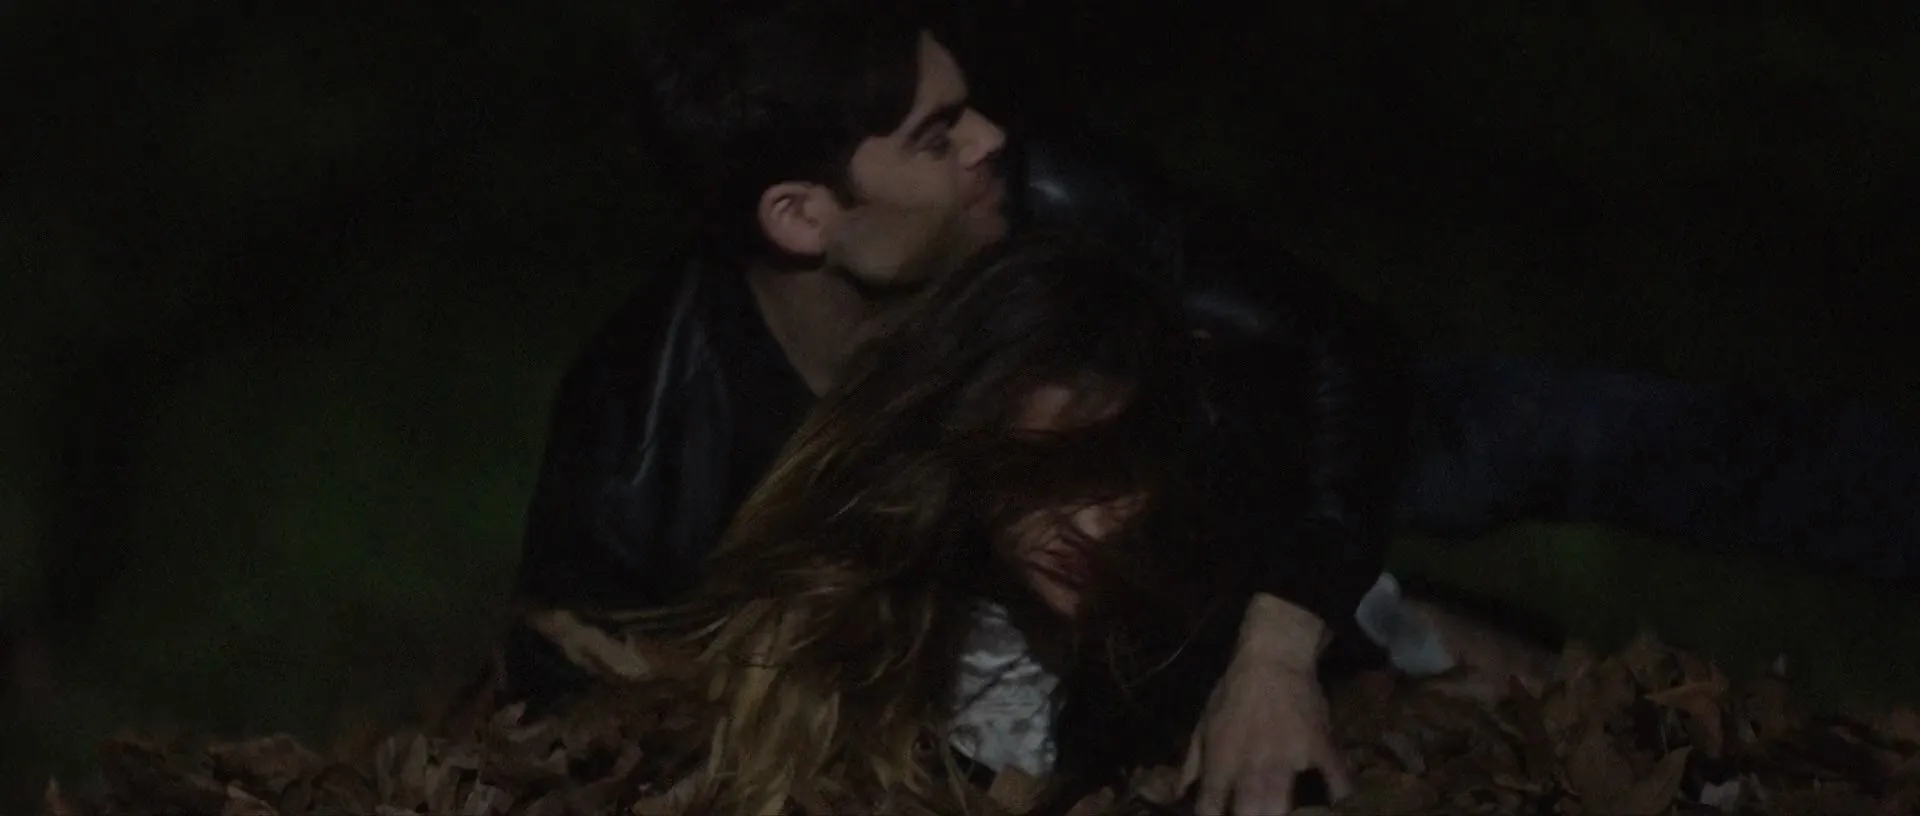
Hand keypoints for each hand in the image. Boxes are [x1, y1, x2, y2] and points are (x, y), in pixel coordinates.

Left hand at [1179, 595, 1353, 814]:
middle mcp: (1251, 765)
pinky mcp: (1319, 747)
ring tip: (1282, 810)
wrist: (1271, 659)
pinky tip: (1338, 799)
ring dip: (1279, 813)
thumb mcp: (1203, 725)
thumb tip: (1179, 795)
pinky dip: (1339, 793)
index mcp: (1221, 760)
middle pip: (1248, 814)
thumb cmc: (1233, 692)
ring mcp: (1287, 758)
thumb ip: (1191, 764)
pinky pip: (1336, 781)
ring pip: (1282, 807)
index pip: (1210, 808)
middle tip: (1253, 813)